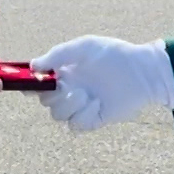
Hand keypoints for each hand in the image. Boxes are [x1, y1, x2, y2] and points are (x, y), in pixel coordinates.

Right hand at [31, 36, 173, 132]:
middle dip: (53, 95)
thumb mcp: (84, 47)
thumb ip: (57, 55)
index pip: (38, 84)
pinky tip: (98, 103)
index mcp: (64, 73)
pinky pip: (76, 125)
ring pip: (58, 116)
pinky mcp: (93, 119)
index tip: (31, 84)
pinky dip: (84, 115)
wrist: (142, 72)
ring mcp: (81, 106)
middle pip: (45, 102)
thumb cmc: (114, 54)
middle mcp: (69, 90)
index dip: (30, 86)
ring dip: (69, 105)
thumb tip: (33, 66)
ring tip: (86, 94)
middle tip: (67, 85)